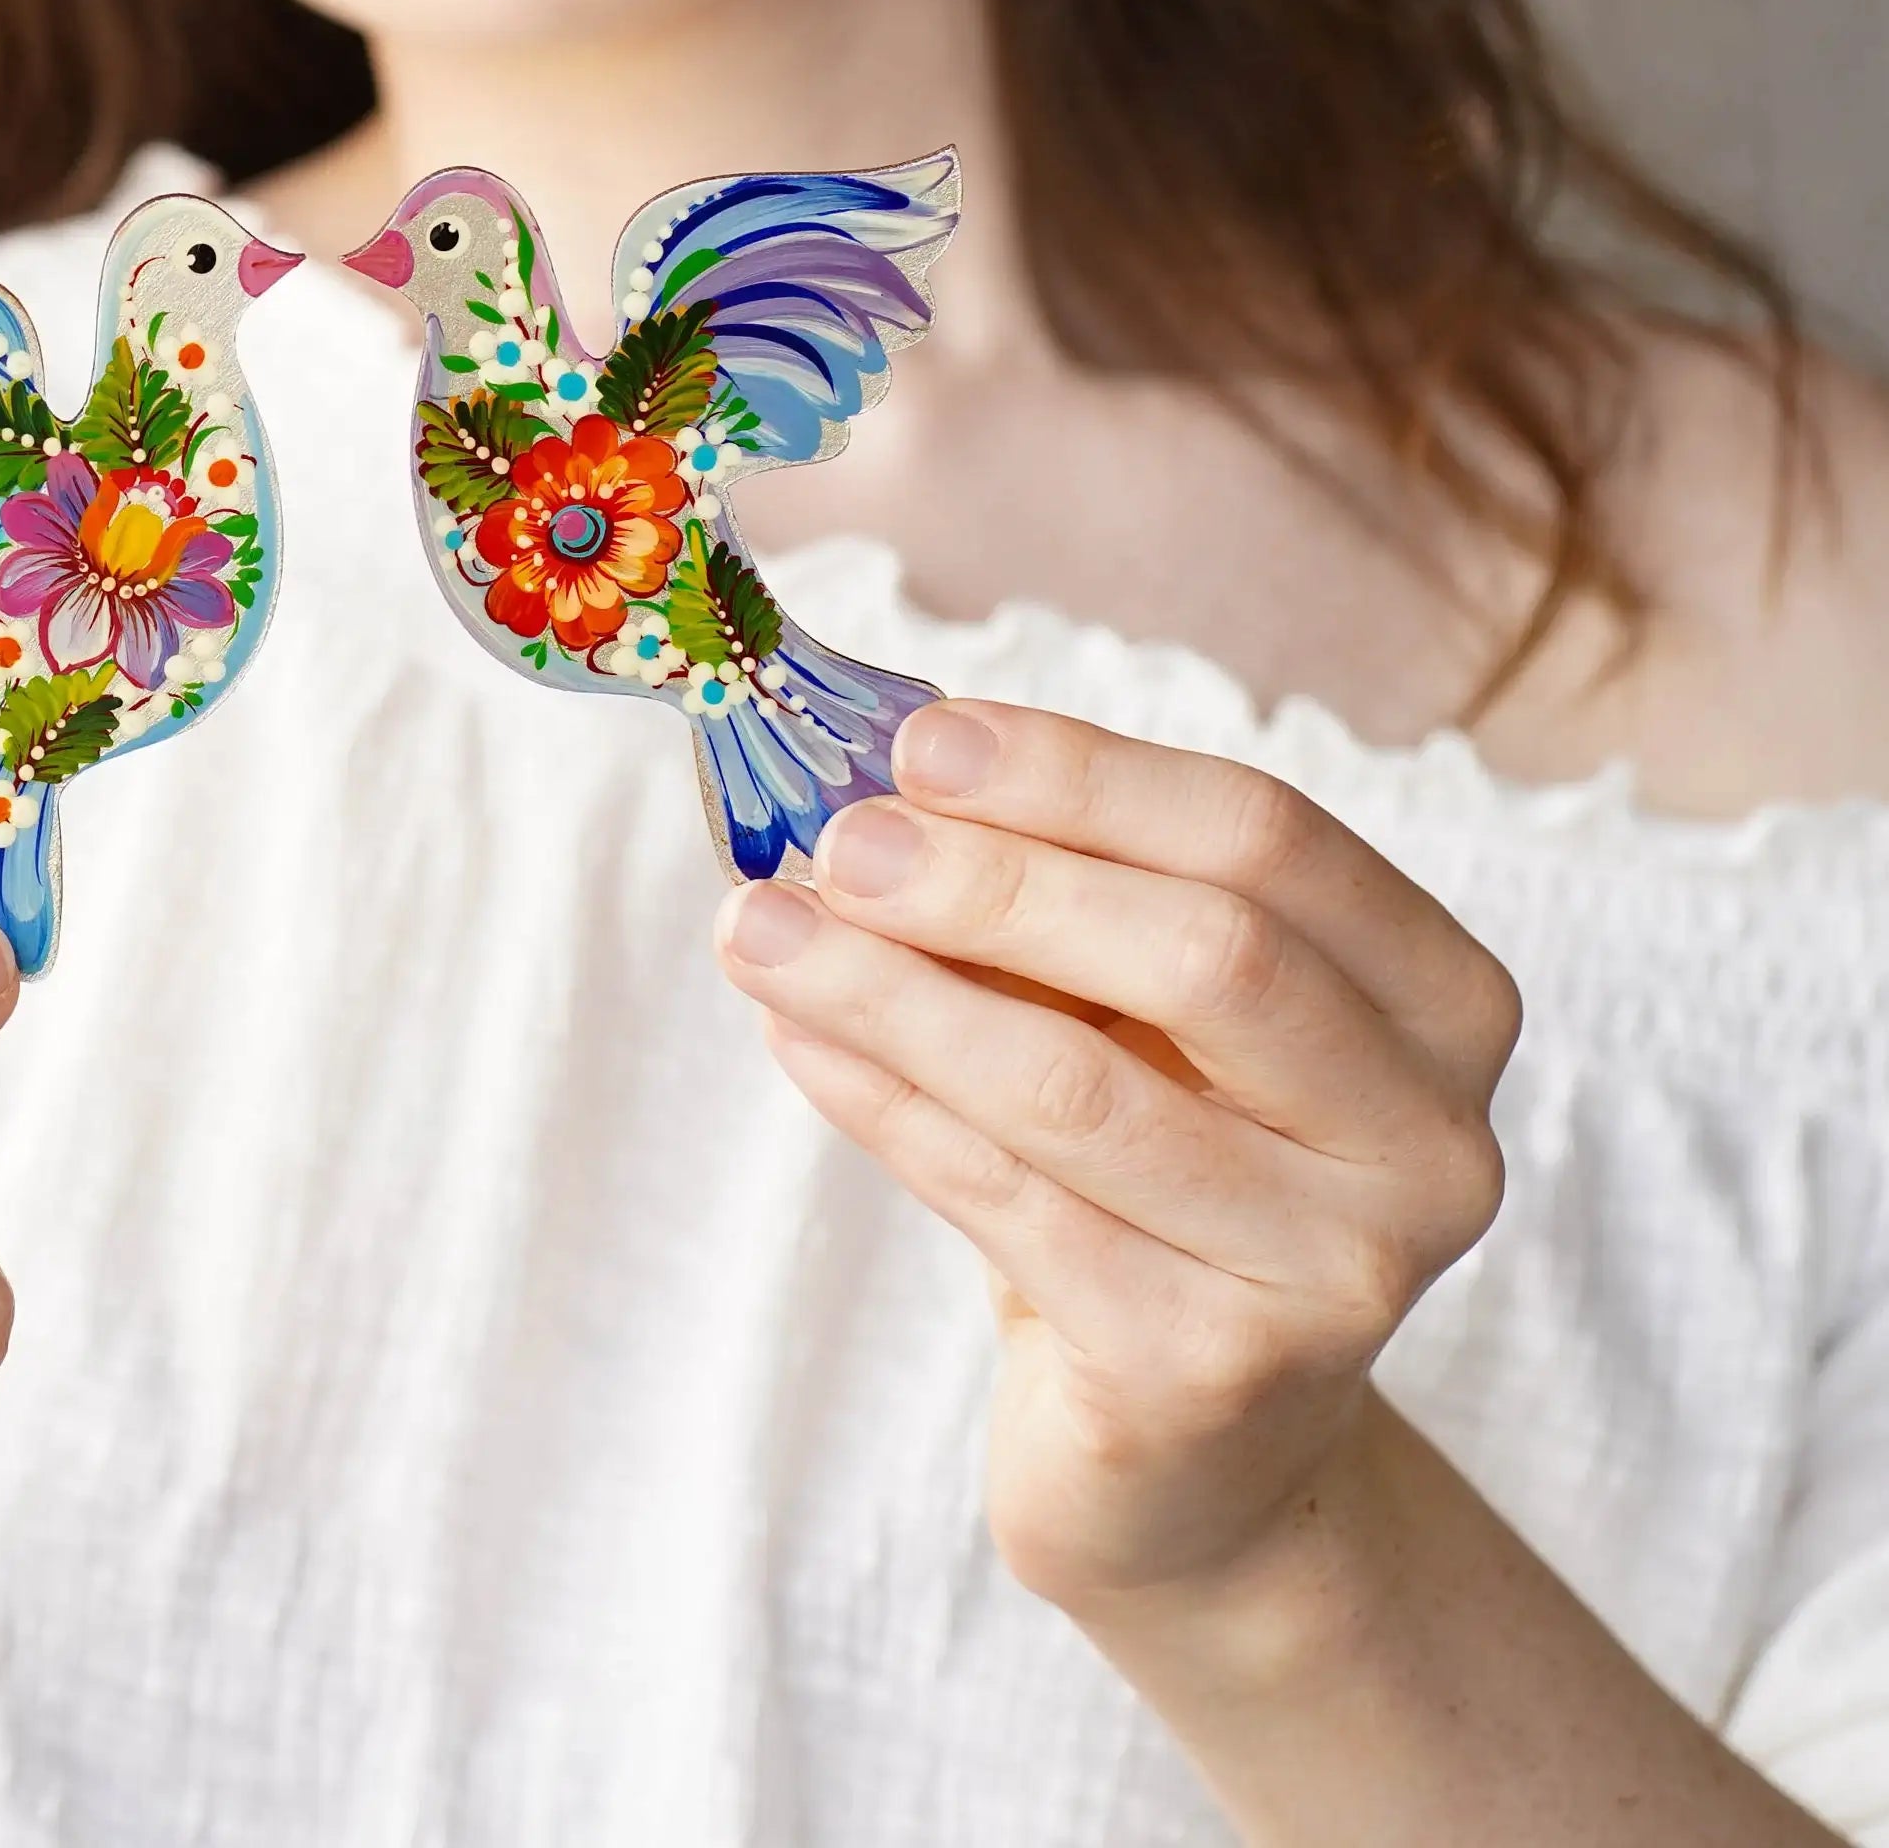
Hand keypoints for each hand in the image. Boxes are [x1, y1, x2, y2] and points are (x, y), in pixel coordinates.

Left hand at [714, 700, 1519, 1623]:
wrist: (1191, 1456)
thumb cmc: (1156, 1172)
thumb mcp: (1137, 1010)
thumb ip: (1050, 887)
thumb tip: (863, 770)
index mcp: (1439, 997)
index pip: (1266, 836)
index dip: (1083, 777)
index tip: (920, 739)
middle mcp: (1427, 1139)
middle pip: (1206, 953)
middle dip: (992, 880)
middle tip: (834, 839)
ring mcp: (1333, 1272)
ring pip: (1078, 1088)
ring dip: (891, 990)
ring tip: (757, 928)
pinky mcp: (1208, 1376)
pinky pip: (1008, 1203)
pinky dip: (880, 1102)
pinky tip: (794, 1037)